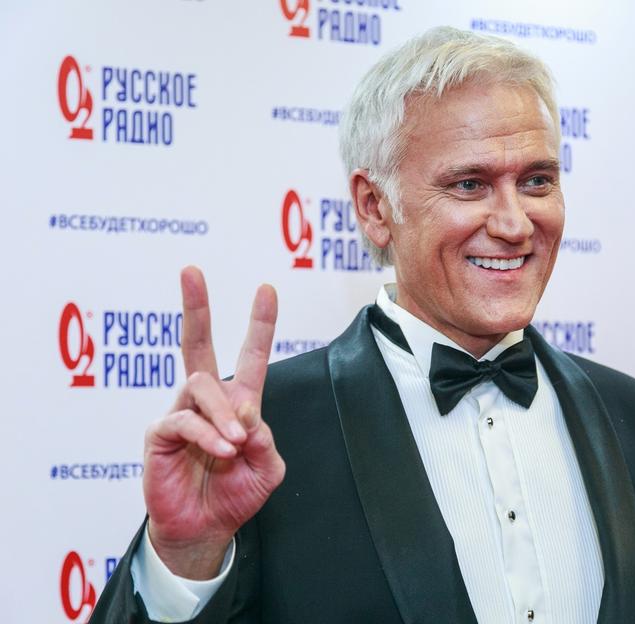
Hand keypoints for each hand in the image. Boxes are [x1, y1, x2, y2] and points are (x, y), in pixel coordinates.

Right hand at [142, 266, 285, 578]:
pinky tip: (222, 451)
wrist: (206, 530)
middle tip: (191, 271)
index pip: (250, 355)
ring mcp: (182, 413)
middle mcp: (208, 400)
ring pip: (201, 386)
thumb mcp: (267, 468)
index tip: (267, 289)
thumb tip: (247, 412)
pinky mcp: (161, 434)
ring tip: (236, 445)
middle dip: (195, 305)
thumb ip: (265, 440)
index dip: (260, 323)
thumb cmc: (236, 494)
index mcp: (239, 402)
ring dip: (223, 413)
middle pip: (196, 344)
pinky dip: (207, 434)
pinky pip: (184, 420)